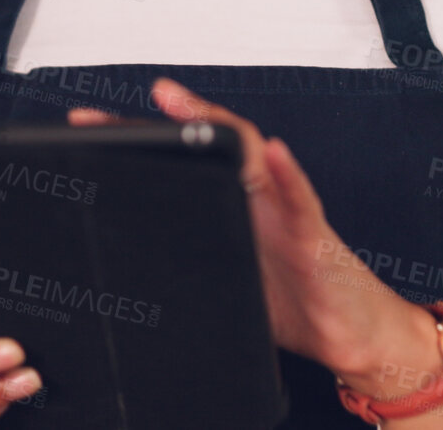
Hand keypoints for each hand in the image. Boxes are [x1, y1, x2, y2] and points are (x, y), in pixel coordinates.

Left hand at [67, 78, 442, 396]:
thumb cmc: (296, 304)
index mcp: (233, 208)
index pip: (184, 162)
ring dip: (219, 128)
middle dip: (170, 121)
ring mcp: (287, 211)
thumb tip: (128, 266)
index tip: (91, 127)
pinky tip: (272, 152)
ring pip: (252, 157)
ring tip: (185, 106)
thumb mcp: (226, 282)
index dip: (139, 143)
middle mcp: (259, 198)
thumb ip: (186, 265)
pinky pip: (301, 199)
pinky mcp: (314, 237)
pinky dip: (288, 174)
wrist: (351, 338)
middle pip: (213, 145)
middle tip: (125, 104)